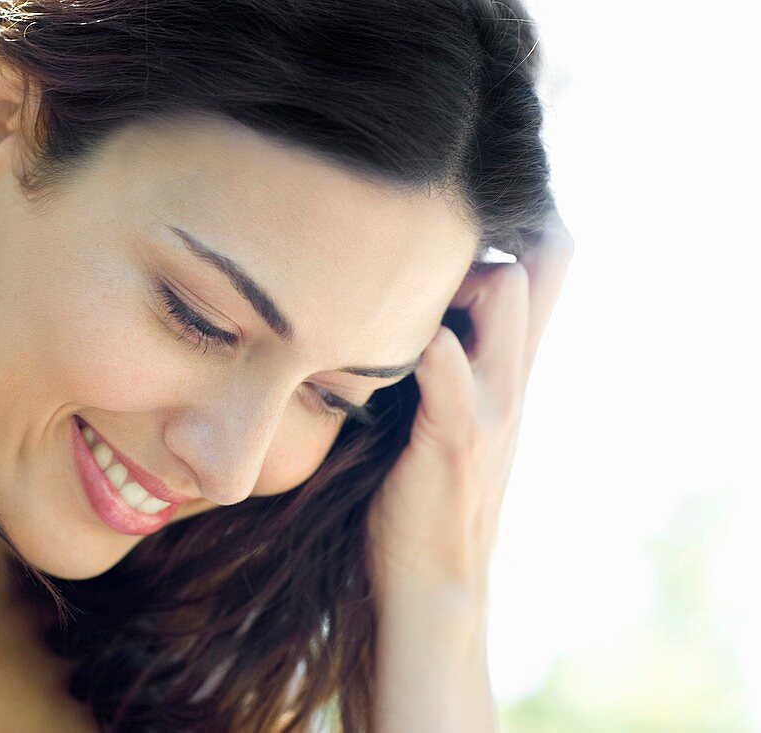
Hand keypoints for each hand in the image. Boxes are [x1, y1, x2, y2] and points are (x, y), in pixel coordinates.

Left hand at [365, 211, 574, 604]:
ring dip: (450, 278)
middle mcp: (515, 376)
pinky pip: (447, 364)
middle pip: (537, 264)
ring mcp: (494, 403)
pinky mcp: (458, 434)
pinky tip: (381, 340)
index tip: (449, 219)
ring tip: (391, 292)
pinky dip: (421, 342)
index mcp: (510, 368)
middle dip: (480, 238)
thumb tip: (396, 311)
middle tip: (410, 252)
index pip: (547, 269)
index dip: (516, 227)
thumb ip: (439, 361)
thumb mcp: (444, 412)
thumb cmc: (420, 491)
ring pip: (506, 297)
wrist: (434, 581)